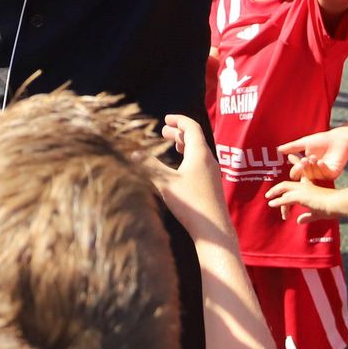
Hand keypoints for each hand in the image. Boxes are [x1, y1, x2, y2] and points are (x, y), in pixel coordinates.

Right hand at [147, 114, 230, 240]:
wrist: (213, 229)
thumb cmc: (190, 203)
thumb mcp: (165, 182)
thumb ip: (150, 166)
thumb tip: (134, 154)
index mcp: (200, 153)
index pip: (191, 127)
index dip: (179, 120)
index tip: (166, 118)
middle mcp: (209, 160)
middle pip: (195, 138)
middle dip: (179, 133)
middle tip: (163, 131)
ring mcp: (212, 173)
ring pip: (198, 151)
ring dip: (184, 145)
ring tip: (173, 145)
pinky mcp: (212, 185)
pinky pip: (201, 162)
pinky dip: (189, 157)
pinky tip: (181, 168)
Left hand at [264, 175, 341, 223]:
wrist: (338, 204)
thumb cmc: (331, 208)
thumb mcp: (316, 213)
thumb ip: (307, 216)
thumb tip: (298, 220)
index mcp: (309, 187)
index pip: (295, 183)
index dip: (287, 187)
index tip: (283, 192)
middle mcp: (305, 185)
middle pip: (287, 185)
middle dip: (277, 189)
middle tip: (269, 195)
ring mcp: (303, 189)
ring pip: (284, 189)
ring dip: (275, 194)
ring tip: (268, 199)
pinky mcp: (302, 196)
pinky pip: (286, 198)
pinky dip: (277, 201)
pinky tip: (271, 204)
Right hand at [278, 121, 347, 177]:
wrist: (338, 139)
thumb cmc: (322, 140)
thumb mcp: (305, 143)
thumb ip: (292, 147)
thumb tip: (278, 149)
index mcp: (307, 166)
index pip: (296, 172)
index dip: (294, 166)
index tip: (293, 157)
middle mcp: (314, 172)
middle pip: (302, 177)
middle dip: (301, 169)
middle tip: (303, 160)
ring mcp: (323, 174)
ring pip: (313, 176)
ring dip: (311, 166)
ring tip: (313, 157)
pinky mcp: (333, 174)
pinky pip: (324, 175)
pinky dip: (321, 168)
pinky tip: (320, 161)